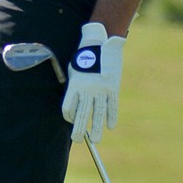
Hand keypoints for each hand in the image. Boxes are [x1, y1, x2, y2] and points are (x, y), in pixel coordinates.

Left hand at [61, 23, 124, 143]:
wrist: (100, 43)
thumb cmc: (83, 57)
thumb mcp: (73, 70)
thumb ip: (74, 88)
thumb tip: (74, 106)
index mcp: (75, 85)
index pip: (69, 107)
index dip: (69, 116)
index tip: (71, 120)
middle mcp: (88, 89)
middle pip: (82, 114)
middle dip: (79, 129)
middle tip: (77, 140)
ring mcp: (102, 89)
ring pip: (98, 113)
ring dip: (97, 128)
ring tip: (96, 139)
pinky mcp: (113, 87)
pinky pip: (112, 105)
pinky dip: (112, 116)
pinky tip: (111, 126)